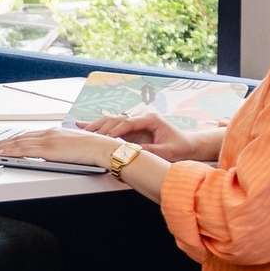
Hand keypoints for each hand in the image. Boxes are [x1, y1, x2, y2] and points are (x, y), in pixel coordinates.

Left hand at [0, 126, 119, 166]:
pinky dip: (9, 151)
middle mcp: (48, 133)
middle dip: (2, 142)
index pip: (28, 135)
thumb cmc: (95, 149)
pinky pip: (23, 150)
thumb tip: (59, 153)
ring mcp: (46, 140)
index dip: (13, 139)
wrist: (104, 148)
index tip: (3, 142)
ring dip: (1, 147)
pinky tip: (0, 153)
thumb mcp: (74, 146)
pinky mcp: (47, 149)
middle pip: (19, 138)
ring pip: (17, 143)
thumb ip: (63, 148)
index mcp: (54, 133)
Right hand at [74, 112, 199, 161]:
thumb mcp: (168, 151)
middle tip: (87, 135)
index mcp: (150, 119)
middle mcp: (140, 117)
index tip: (106, 138)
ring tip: (81, 131)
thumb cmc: (180, 147)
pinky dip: (97, 126)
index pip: (128, 122)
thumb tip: (133, 153)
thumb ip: (151, 151)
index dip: (116, 130)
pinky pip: (111, 125)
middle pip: (115, 119)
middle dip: (101, 127)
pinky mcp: (130, 129)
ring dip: (96, 126)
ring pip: (110, 121)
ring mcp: (134, 122)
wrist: (188, 144)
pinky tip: (82, 124)